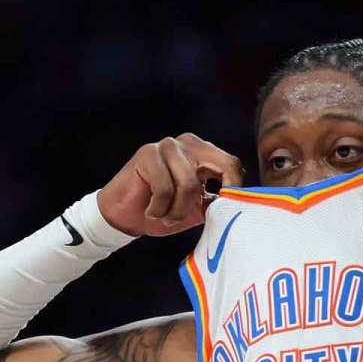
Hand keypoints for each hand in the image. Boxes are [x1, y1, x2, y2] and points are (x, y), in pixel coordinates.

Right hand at [98, 133, 243, 236]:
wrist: (124, 217)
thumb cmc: (161, 211)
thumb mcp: (195, 209)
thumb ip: (216, 202)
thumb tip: (237, 205)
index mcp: (204, 154)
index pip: (232, 164)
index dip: (235, 188)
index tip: (226, 210)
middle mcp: (188, 144)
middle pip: (221, 164)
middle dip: (210, 197)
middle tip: (196, 215)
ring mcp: (168, 146)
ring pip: (189, 183)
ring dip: (177, 210)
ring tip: (166, 217)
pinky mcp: (147, 154)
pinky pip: (164, 188)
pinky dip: (159, 208)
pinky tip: (152, 211)